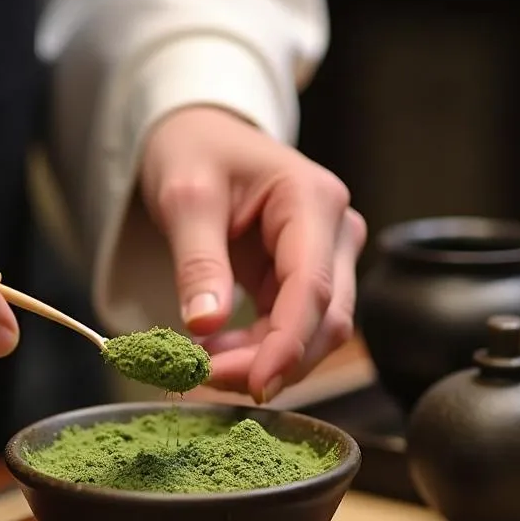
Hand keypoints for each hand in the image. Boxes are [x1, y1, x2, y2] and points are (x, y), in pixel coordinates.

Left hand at [141, 105, 365, 402]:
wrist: (201, 136)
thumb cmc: (196, 151)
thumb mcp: (185, 198)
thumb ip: (198, 262)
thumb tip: (204, 326)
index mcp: (312, 200)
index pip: (312, 287)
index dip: (286, 345)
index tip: (252, 385)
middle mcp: (335, 231)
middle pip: (325, 320)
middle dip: (271, 362)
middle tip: (203, 378)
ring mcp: (327, 257)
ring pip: (313, 333)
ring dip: (261, 362)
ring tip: (198, 364)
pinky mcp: (305, 278)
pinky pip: (290, 329)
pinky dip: (255, 351)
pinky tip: (213, 352)